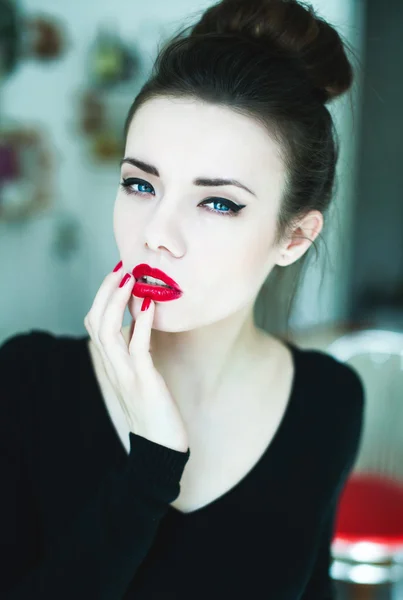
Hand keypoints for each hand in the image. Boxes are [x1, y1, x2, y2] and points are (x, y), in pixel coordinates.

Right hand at [84, 264, 188, 452]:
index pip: (94, 323)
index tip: (118, 275)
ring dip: (117, 301)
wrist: (161, 447)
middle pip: (94, 321)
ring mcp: (125, 374)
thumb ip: (137, 352)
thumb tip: (143, 323)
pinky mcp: (143, 381)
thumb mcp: (142, 376)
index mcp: (111, 363)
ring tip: (130, 278)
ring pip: (106, 330)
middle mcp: (113, 366)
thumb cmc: (155, 410)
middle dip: (105, 291)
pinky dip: (141, 322)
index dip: (103, 297)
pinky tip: (149, 304)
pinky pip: (137, 346)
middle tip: (121, 268)